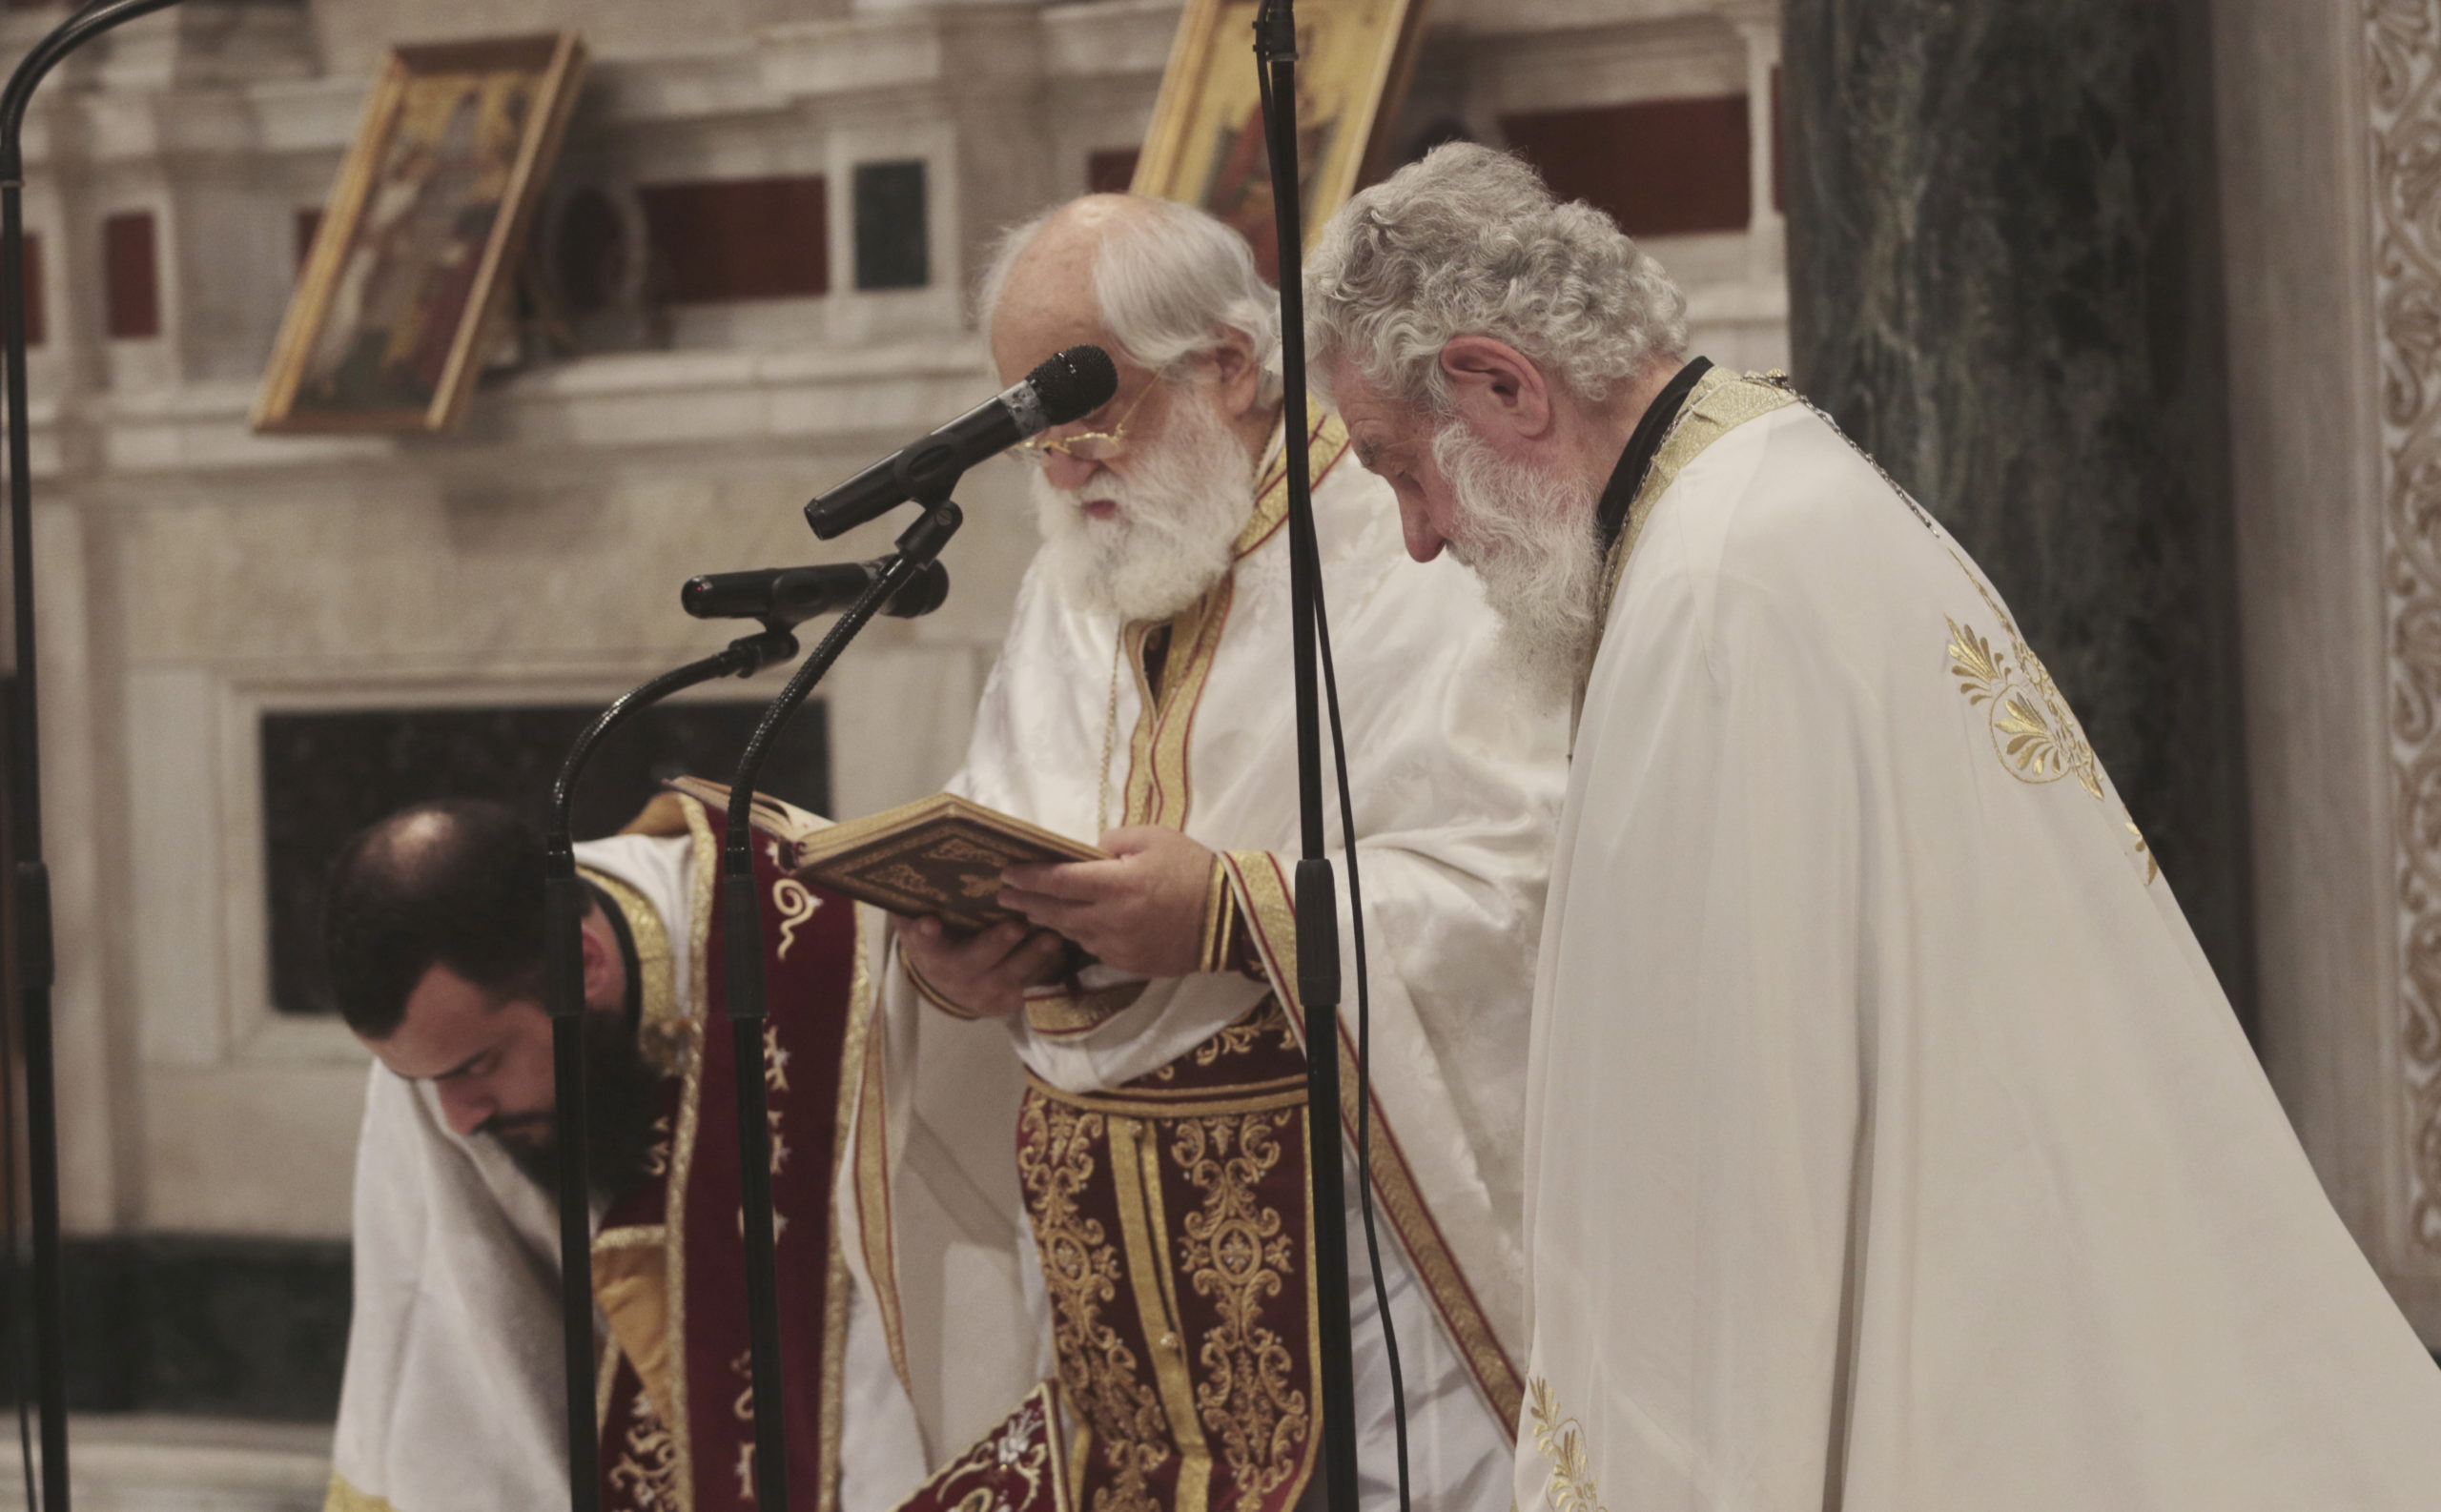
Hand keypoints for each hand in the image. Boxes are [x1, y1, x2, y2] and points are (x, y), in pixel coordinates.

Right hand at [897, 914, 1067, 1019]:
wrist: (951, 983)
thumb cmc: (941, 937)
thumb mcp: (922, 922)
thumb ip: (917, 903)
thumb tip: (910, 864)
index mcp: (930, 952)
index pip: (923, 943)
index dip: (925, 935)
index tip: (929, 923)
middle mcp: (954, 976)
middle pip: (974, 962)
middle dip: (996, 944)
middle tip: (1016, 925)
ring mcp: (983, 992)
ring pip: (1009, 978)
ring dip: (1032, 958)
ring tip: (1053, 938)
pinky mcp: (1008, 1000)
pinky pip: (1030, 986)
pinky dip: (1048, 969)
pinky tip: (1063, 952)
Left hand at [998, 826, 1215, 978]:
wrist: (1230, 918)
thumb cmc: (1193, 869)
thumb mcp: (1154, 838)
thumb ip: (1113, 842)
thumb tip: (1087, 852)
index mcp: (1115, 883)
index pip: (1058, 880)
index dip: (1028, 877)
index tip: (1006, 873)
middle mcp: (1110, 918)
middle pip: (1055, 912)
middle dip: (1026, 902)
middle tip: (1003, 896)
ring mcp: (1118, 946)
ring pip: (1071, 933)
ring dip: (1049, 921)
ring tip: (1031, 911)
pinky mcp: (1129, 964)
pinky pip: (1094, 948)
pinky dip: (1080, 935)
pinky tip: (1072, 927)